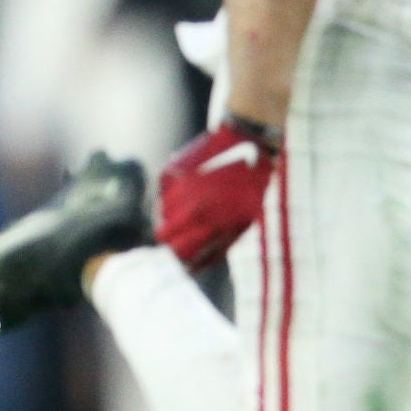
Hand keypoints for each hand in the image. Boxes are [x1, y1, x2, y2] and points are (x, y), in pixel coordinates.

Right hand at [154, 115, 279, 272]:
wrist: (246, 142)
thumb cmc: (249, 188)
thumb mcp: (242, 223)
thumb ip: (218, 246)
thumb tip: (193, 267)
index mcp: (211, 226)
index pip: (179, 253)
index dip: (177, 257)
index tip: (180, 255)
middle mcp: (191, 209)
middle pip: (161, 235)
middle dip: (168, 236)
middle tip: (180, 230)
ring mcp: (179, 189)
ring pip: (161, 212)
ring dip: (174, 211)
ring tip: (196, 198)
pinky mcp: (170, 171)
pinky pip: (163, 191)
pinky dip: (173, 191)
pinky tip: (192, 182)